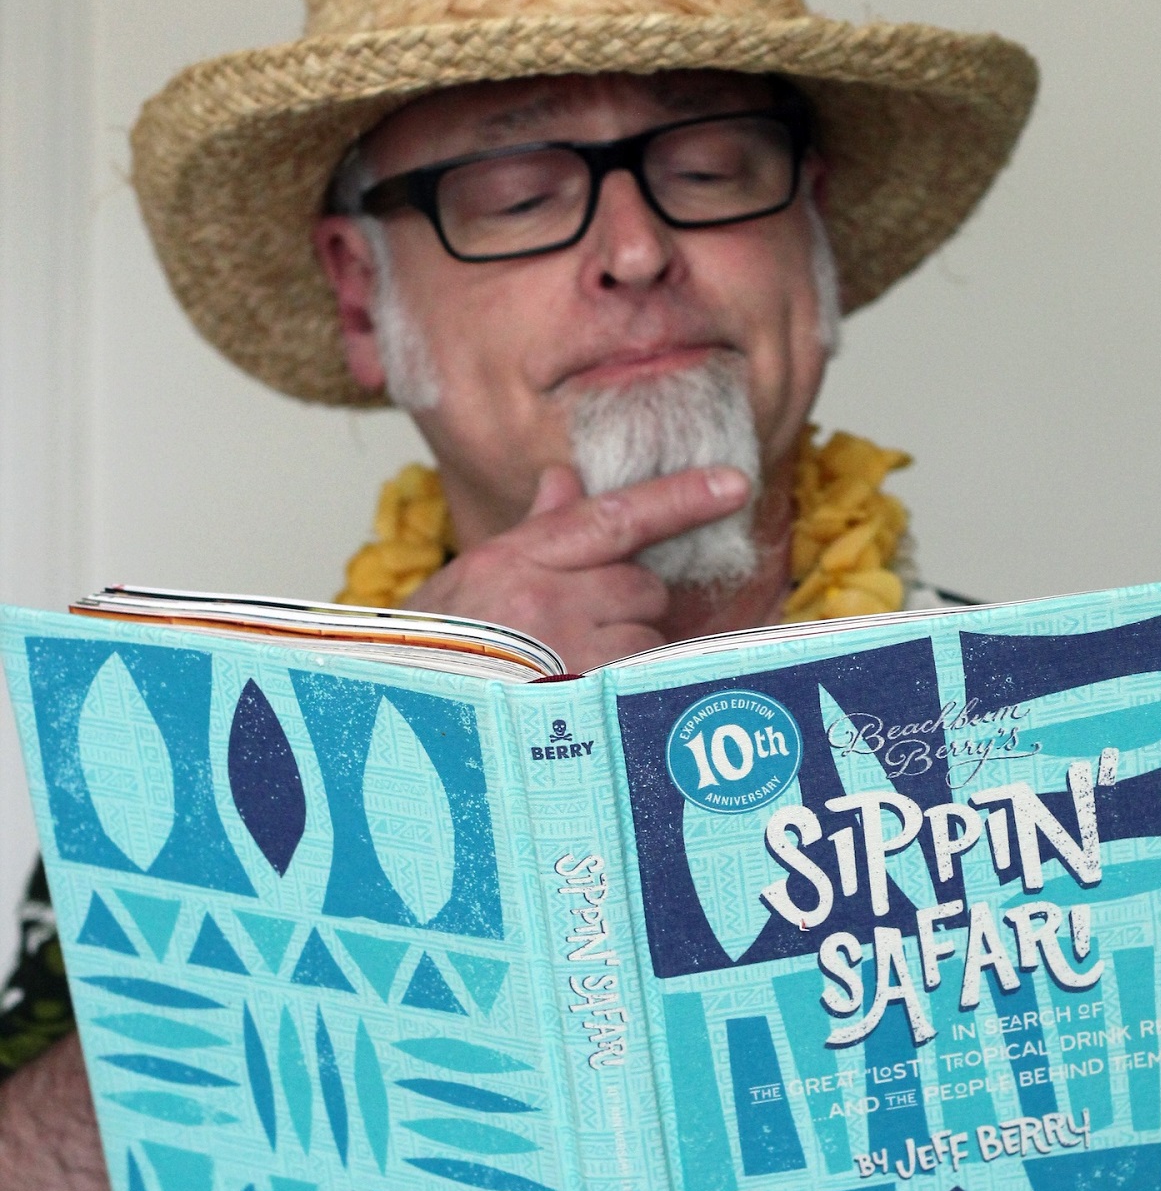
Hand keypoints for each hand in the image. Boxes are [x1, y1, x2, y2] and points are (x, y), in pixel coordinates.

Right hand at [407, 463, 749, 671]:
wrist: (399, 712)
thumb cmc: (435, 651)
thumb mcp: (470, 580)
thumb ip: (532, 531)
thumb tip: (565, 478)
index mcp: (515, 558)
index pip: (613, 517)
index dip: (679, 499)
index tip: (732, 485)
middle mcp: (542, 600)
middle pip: (641, 585)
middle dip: (628, 606)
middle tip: (578, 631)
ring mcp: (561, 654)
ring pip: (645, 638)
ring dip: (624, 653)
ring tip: (568, 670)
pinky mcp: (576, 703)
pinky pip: (636, 684)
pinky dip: (621, 689)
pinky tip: (579, 699)